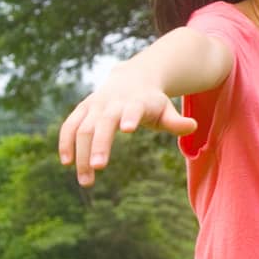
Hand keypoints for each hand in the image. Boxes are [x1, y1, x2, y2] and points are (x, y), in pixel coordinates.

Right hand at [58, 71, 196, 184]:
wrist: (132, 77)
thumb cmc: (151, 101)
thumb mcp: (165, 110)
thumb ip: (176, 121)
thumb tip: (193, 126)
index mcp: (135, 102)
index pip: (132, 109)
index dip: (130, 117)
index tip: (129, 129)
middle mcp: (112, 102)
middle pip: (102, 122)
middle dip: (99, 144)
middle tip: (98, 168)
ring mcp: (94, 105)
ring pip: (82, 128)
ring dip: (80, 153)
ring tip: (86, 181)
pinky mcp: (82, 110)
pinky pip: (69, 126)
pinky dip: (65, 142)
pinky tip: (67, 163)